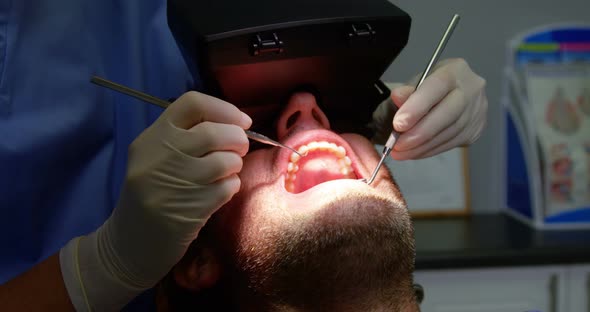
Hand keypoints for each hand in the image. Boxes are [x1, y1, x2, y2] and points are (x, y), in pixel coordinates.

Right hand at [60, 91, 250, 309]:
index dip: (225, 109)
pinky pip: (228, 187)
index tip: (242, 120)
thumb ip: (186, 137)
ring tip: (225, 172)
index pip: (193, 104)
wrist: (129, 244)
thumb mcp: (155, 156)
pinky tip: (219, 192)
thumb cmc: (150, 193)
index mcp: (152, 137)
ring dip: (235, 165)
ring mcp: (176, 183)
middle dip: (238, 139)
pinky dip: (231, 187)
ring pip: (226, 161)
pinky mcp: (192, 209)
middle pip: (214, 132)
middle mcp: (162, 155)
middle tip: (238, 148)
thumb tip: (235, 124)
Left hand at [372, 58, 486, 159]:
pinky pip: (451, 143)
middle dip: (419, 133)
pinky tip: (414, 152)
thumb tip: (398, 96)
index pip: (438, 86)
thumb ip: (406, 92)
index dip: (417, 107)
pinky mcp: (475, 130)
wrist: (441, 100)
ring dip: (422, 147)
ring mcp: (477, 111)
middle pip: (447, 114)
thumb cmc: (425, 90)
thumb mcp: (412, 85)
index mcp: (455, 70)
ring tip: (401, 152)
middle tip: (397, 145)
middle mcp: (472, 89)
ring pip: (449, 133)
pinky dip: (429, 150)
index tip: (398, 124)